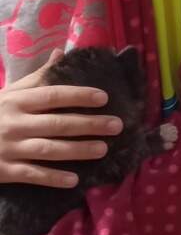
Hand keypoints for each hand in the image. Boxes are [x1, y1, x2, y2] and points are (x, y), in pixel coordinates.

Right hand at [0, 55, 120, 189]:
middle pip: (57, 123)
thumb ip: (36, 77)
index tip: (103, 98)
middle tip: (116, 125)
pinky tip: (74, 180)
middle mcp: (14, 123)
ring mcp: (9, 148)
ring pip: (48, 149)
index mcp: (16, 101)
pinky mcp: (4, 170)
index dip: (78, 96)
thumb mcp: (8, 93)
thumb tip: (61, 53)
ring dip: (77, 150)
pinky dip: (52, 177)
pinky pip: (32, 174)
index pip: (52, 95)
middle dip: (89, 124)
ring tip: (102, 149)